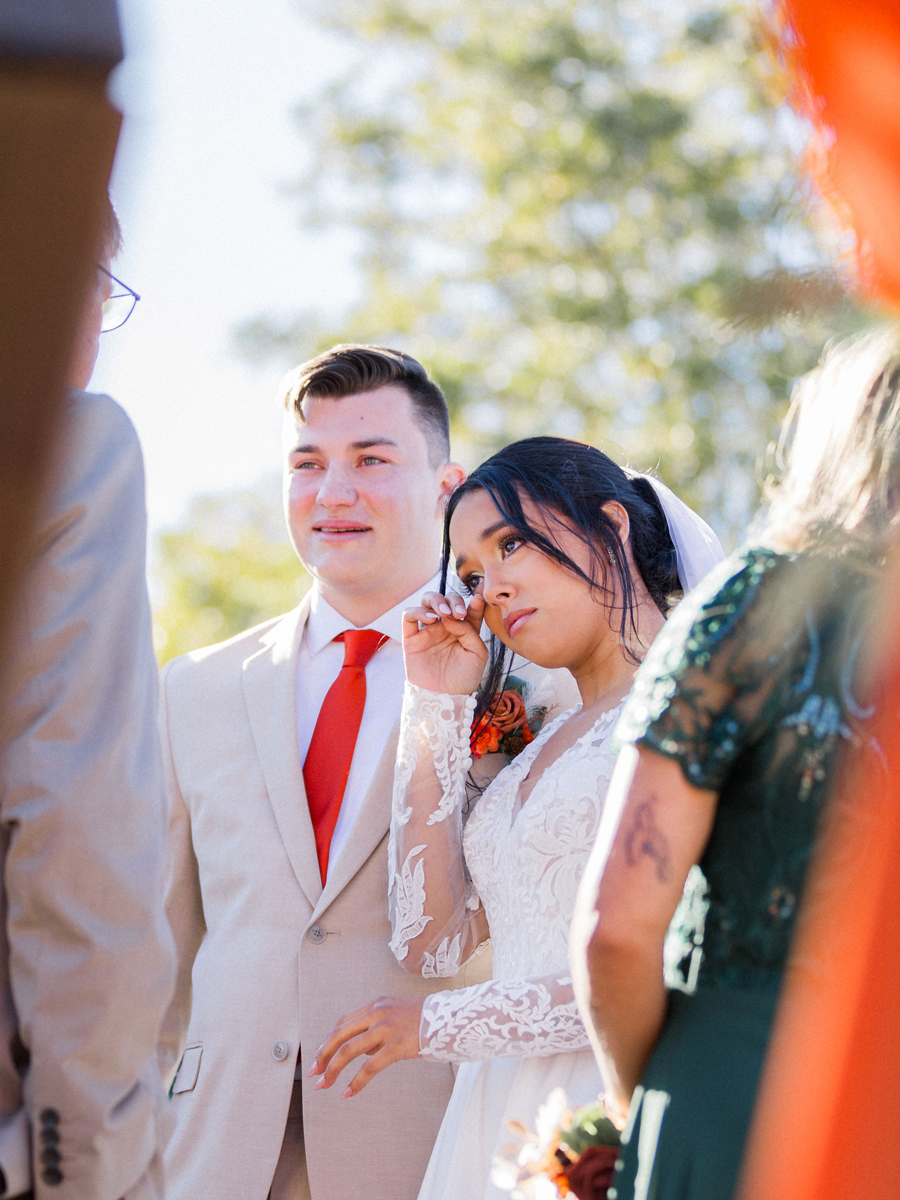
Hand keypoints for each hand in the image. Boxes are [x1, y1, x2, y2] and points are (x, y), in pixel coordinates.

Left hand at [308, 995, 423, 1097]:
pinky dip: (356, 1082)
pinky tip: (348, 1093)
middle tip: (314, 1073)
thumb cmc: (426, 1019)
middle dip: (323, 1055)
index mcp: (376, 1005)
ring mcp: (387, 1028)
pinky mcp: (397, 1046)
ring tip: (325, 1085)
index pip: (344, 1023)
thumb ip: (378, 1026)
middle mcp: (378, 1013)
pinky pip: (370, 1067)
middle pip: (340, 1034)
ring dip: (333, 1069)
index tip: (320, 1057)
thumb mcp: (397, 1014)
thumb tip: (361, 1050)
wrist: (451, 1017)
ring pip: (350, 1050)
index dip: (328, 1041)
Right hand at [402, 590, 487, 694]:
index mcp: (464, 630)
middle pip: (447, 599)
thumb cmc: (464, 678)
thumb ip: (470, 631)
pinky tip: (431, 620)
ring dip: (436, 600)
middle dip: (453, 600)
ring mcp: (428, 631)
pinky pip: (408, 616)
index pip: (468, 608)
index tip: (477, 601)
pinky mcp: (412, 638)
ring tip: (444, 612)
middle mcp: (446, 627)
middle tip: (458, 612)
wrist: (445, 697)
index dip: (473, 602)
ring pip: (427, 601)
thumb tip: (452, 616)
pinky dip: (418, 611)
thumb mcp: (477, 654)